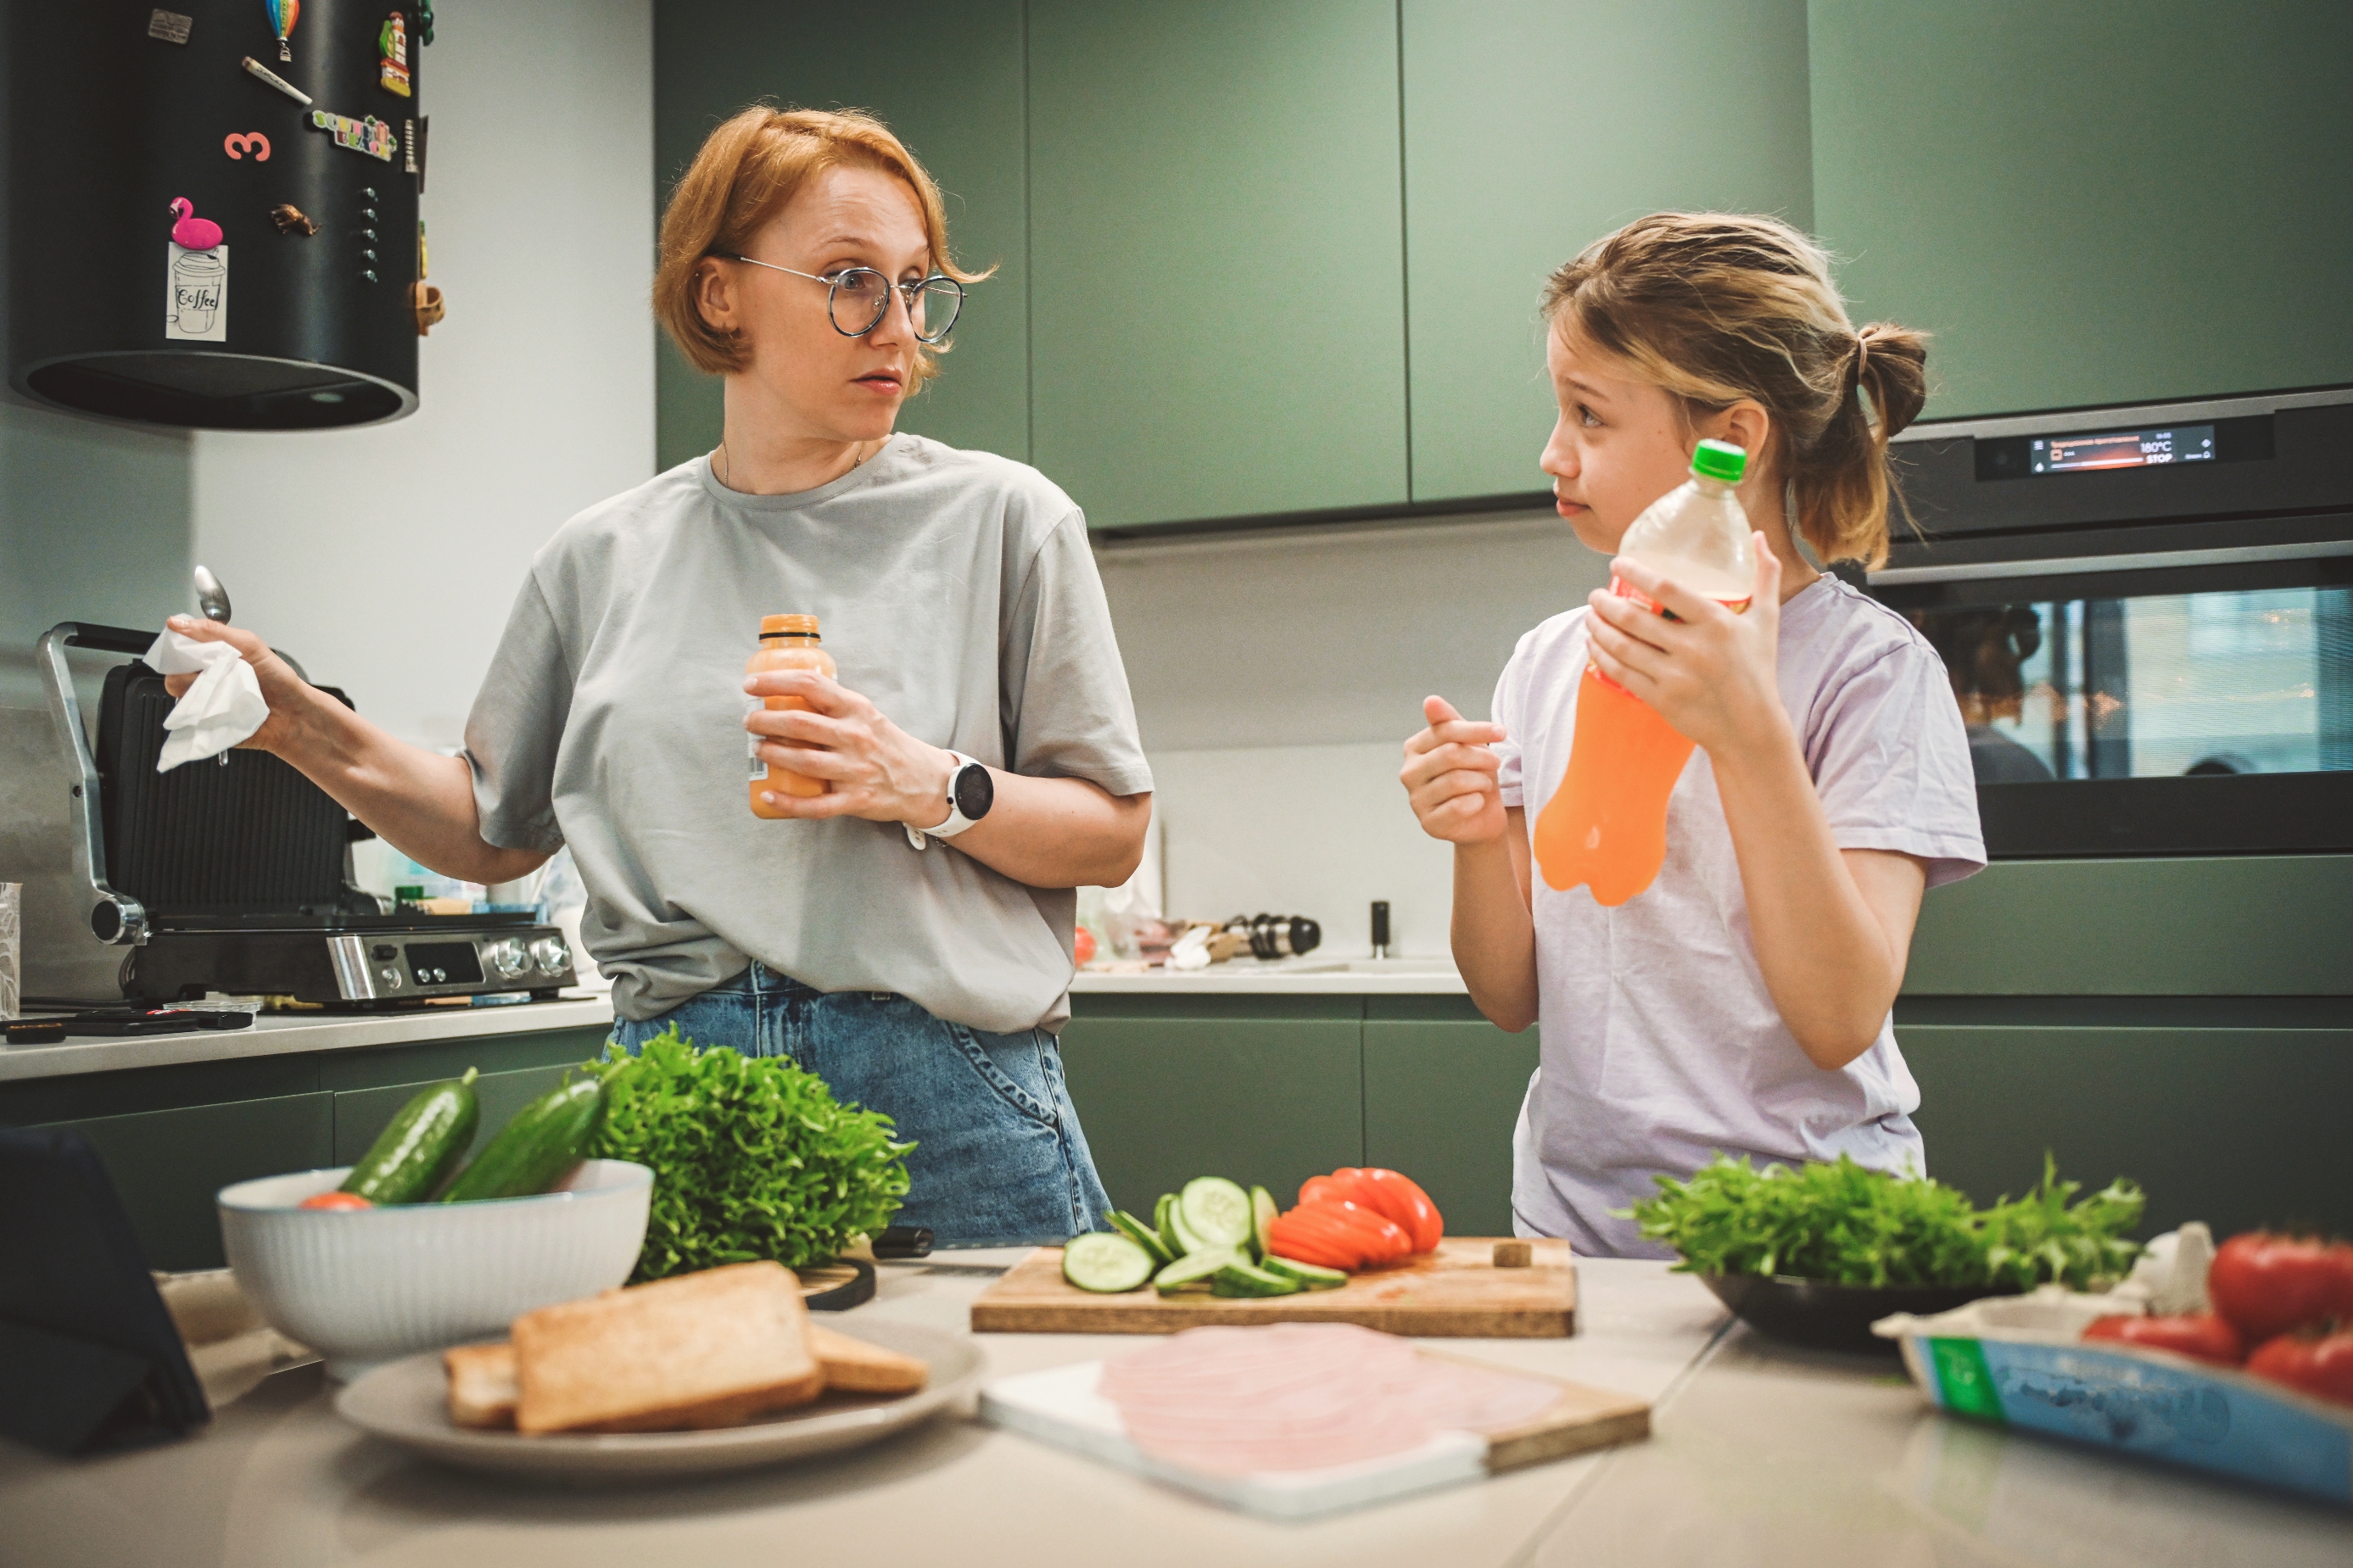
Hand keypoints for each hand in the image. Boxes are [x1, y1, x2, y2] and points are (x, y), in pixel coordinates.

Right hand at [158, 614, 311, 752]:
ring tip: (227, 693)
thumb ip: (214, 631)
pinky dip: (202, 716)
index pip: (177, 650)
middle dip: (190, 673)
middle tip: (219, 673)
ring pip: (180, 698)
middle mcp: (203, 679)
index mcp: (210, 657)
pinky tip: (221, 710)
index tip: (192, 651)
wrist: (294, 713)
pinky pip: (191, 721)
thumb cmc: (277, 679)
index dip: (179, 649)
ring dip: (201, 694)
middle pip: (173, 675)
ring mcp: (204, 703)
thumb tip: (177, 623)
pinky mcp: (206, 724)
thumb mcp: (249, 644)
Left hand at [743, 669, 955, 825]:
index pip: (811, 685)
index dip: (775, 682)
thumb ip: (835, 706)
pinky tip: (769, 796)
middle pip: (800, 723)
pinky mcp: (856, 800)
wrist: (926, 781)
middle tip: (750, 721)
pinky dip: (789, 802)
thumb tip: (788, 694)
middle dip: (765, 720)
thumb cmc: (888, 745)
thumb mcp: (867, 715)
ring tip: (758, 749)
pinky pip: (816, 805)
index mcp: (857, 710)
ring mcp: (855, 770)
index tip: (752, 684)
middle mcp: (855, 737)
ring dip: (773, 754)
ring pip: (804, 761)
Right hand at [1400, 695, 1507, 843]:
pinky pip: (1458, 807)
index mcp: (1414, 748)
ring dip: (1481, 781)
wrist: (1481, 815)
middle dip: (1481, 757)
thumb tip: (1430, 700)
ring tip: (1484, 784)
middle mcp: (1409, 773)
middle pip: (1450, 754)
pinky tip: (1477, 802)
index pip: (1445, 731)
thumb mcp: (1468, 743)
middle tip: (1495, 762)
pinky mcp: (1429, 824)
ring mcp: (1416, 800)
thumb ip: (1449, 721)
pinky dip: (1476, 802)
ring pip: (1456, 781)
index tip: (1502, 731)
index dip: (1476, 729)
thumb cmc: (1474, 773)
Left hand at [1585, 533, 1787, 758]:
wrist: (1751, 729)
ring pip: (1621, 646)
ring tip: (1590, 615)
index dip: (1636, 573)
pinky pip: (1620, 673)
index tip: (1617, 564)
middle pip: (1633, 619)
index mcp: (1717, 623)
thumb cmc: (1758, 671)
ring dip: (1598, 627)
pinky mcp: (1661, 699)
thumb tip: (1759, 536)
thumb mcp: (1767, 620)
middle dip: (1605, 603)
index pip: (1667, 590)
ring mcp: (1674, 676)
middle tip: (1595, 594)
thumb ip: (1766, 576)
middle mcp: (1693, 648)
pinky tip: (1594, 643)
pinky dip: (1601, 655)